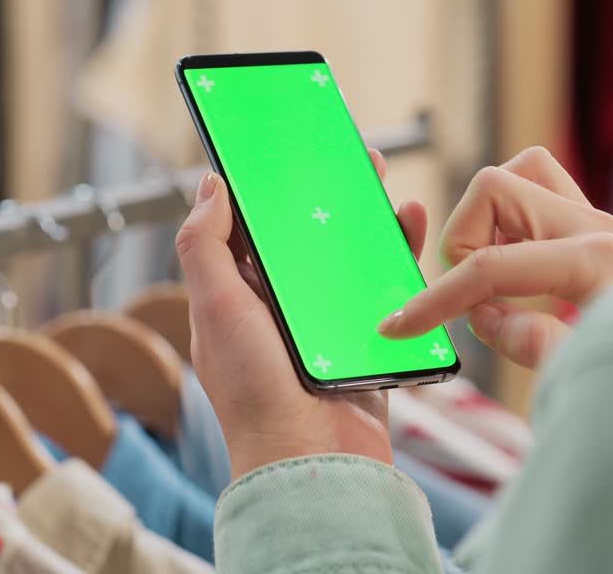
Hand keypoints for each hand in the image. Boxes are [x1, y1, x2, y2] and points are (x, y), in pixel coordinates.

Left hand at [176, 149, 427, 477]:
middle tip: (343, 156)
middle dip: (323, 194)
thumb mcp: (216, 307)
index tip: (280, 152)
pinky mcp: (366, 339)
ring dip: (363, 215)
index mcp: (237, 297)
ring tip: (377, 179)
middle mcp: (280, 308)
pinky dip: (397, 254)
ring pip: (348, 256)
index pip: (249, 230)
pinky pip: (385, 287)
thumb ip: (204, 245)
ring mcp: (325, 324)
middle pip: (305, 236)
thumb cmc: (255, 393)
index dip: (264, 191)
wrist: (311, 460)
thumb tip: (207, 186)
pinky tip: (407, 224)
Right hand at [377, 147, 612, 369]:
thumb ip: (534, 344)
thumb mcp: (585, 379)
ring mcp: (595, 222)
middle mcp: (596, 227)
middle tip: (470, 297)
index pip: (490, 264)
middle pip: (494, 186)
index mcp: (595, 262)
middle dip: (462, 239)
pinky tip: (512, 276)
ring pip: (520, 172)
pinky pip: (537, 191)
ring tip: (489, 279)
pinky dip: (509, 222)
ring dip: (487, 218)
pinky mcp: (592, 229)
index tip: (396, 327)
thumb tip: (486, 315)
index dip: (435, 298)